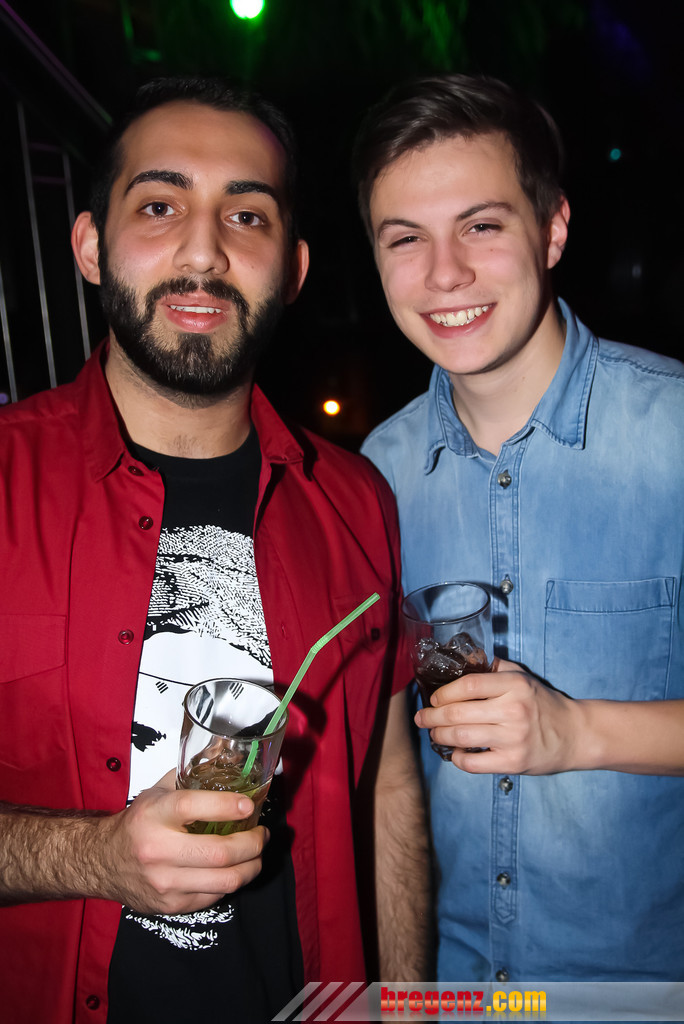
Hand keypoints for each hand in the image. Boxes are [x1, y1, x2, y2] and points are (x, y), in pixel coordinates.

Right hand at [95, 770, 267, 913]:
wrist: (102, 861)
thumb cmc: (138, 822)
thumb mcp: (158, 791)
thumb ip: (190, 774)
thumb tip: (225, 751)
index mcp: (154, 814)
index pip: (192, 807)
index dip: (226, 806)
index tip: (248, 805)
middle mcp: (158, 849)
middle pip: (219, 852)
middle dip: (252, 843)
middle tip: (261, 834)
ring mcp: (165, 881)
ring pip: (225, 880)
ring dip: (251, 866)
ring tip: (256, 854)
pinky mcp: (171, 904)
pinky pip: (215, 896)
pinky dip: (231, 881)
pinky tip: (233, 869)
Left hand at [414, 659, 582, 774]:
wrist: (575, 734)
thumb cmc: (543, 703)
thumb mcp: (523, 677)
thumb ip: (495, 668)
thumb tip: (464, 659)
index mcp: (514, 686)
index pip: (468, 686)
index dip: (444, 693)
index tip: (434, 698)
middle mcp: (513, 711)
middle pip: (459, 713)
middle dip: (432, 716)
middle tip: (422, 718)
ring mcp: (514, 739)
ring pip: (462, 737)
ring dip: (440, 735)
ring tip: (433, 733)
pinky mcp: (514, 763)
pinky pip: (474, 763)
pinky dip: (457, 758)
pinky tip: (454, 752)